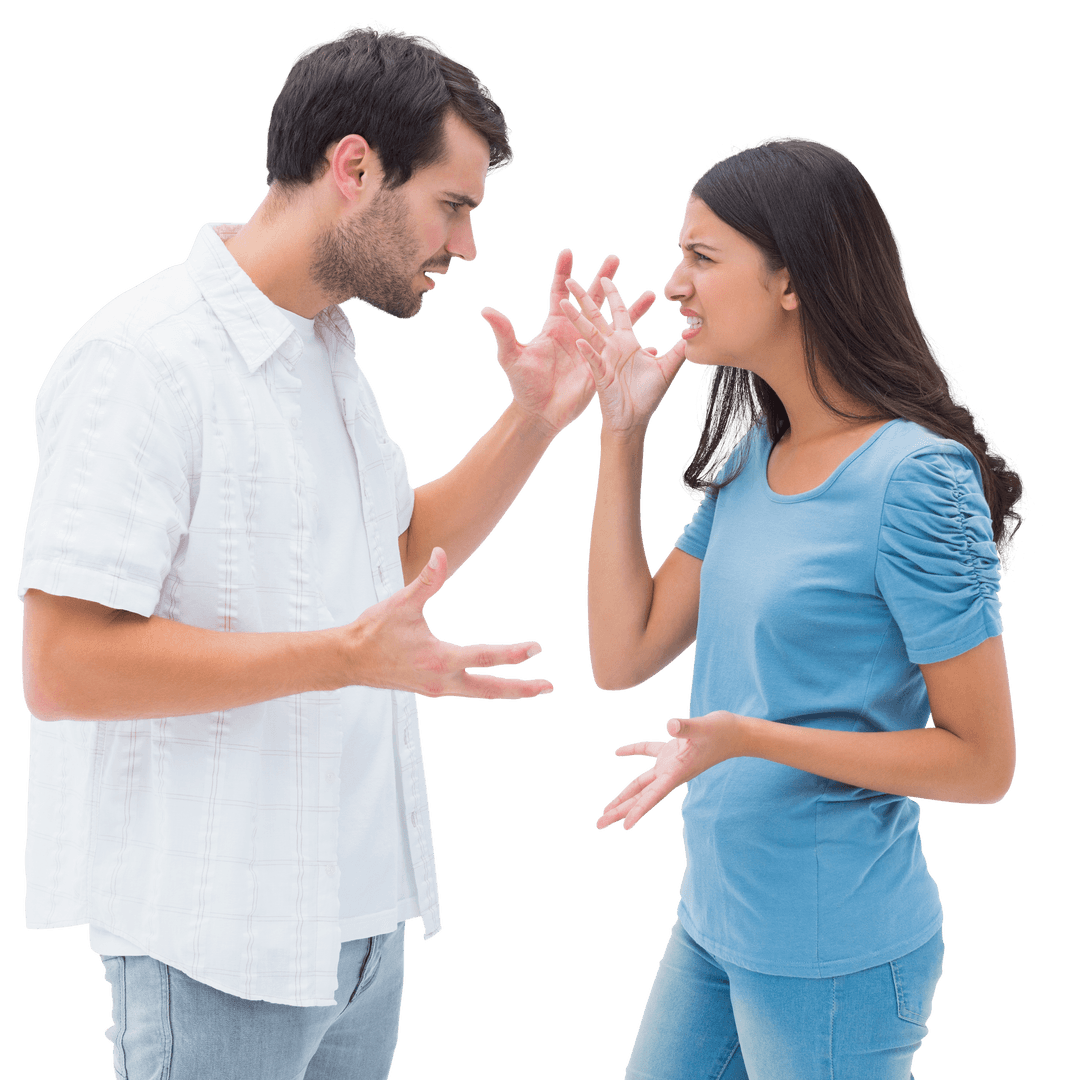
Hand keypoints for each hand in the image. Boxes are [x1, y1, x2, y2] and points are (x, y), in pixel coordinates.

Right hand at [343, 547, 552, 699]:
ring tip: (528, 688)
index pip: (486, 657)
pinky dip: (482, 687)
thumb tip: (441, 553)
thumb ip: (427, 579)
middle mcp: (443, 680)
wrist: (347, 660)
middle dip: (521, 690)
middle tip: (548, 687)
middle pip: (491, 690)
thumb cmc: (374, 630)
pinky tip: (489, 680)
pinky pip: (464, 690)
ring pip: (479, 693)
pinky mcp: (430, 688)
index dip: (514, 653)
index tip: (536, 648)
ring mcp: (437, 688)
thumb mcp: (402, 602)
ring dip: (504, 691)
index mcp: (441, 659)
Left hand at [479, 250, 656, 436]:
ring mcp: (590, 347)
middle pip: (592, 299)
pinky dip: (637, 341)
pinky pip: (621, 349)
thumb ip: (503, 332)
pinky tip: (653, 340)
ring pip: (613, 322)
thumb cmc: (524, 386)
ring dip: (631, 308)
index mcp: (554, 326)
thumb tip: (486, 310)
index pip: (558, 292)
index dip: (563, 273)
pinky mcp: (602, 364)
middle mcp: (574, 332)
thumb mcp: (511, 357)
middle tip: (614, 258)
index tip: (568, 252)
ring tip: (651, 294)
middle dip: (603, 278)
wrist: (540, 413)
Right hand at [560, 276, 686, 434]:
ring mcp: (604, 360)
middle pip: (596, 317)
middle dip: (585, 299)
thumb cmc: (647, 397)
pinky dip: (588, 351)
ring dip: (576, 319)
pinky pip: (593, 361)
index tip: (605, 278)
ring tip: (563, 303)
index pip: (619, 312)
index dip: (613, 295)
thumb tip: (694, 332)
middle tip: (573, 281)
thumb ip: (679, 350)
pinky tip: (580, 341)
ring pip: (588, 334)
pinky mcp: (601, 375)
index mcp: (626, 342)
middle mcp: (612, 347)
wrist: (634, 421)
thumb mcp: (667, 369)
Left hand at [596, 712, 739, 829]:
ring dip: (624, 795)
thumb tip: (670, 725)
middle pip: (640, 796)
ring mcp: (669, 763)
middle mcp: (671, 773)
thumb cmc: (722, 731)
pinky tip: (619, 752)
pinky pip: (648, 752)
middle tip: (599, 824)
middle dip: (620, 810)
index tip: (625, 826)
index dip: (639, 810)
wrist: (737, 732)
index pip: (653, 795)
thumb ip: (685, 727)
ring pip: (641, 783)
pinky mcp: (671, 751)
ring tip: (605, 810)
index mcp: (677, 772)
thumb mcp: (703, 727)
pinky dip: (633, 751)